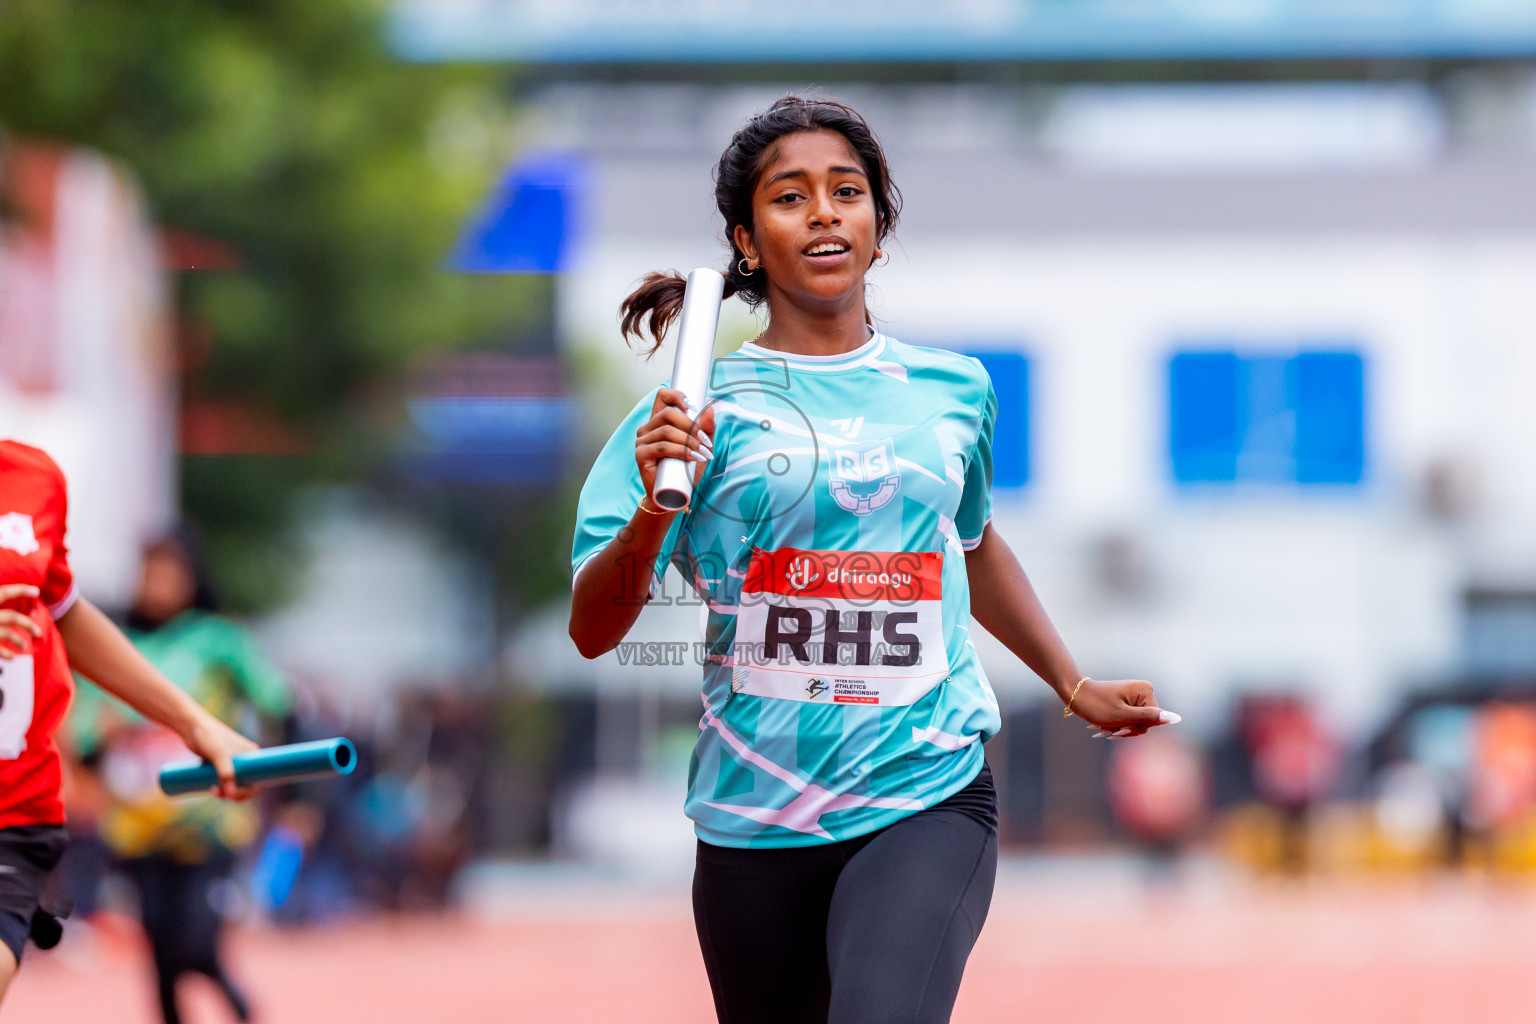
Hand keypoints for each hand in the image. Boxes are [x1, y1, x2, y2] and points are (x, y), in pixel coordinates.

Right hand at [0, 584, 41, 657]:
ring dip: (18, 641)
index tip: (36, 591)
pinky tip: (12, 657)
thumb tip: (3, 594)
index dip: (20, 590)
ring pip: (7, 634)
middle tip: (38, 633)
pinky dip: (5, 653)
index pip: (4, 592)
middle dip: (28, 624)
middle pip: (12, 617)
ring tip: (24, 647)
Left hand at [181, 710, 260, 799]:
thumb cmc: (208, 737)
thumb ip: (226, 773)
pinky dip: (222, 787)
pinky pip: (226, 780)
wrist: (192, 727)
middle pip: (249, 784)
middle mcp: (246, 759)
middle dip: (237, 794)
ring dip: (228, 792)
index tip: (234, 796)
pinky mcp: (222, 763)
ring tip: (213, 791)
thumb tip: (230, 794)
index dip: (250, 791)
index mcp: (252, 755)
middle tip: (222, 796)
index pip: (260, 779)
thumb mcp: (219, 755)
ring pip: (236, 783)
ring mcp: (234, 761)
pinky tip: (213, 789)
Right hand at [635, 387, 714, 503]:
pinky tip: (692, 458)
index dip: (676, 395)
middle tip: (705, 442)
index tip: (692, 405)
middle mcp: (648, 428)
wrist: (674, 496)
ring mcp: (642, 441)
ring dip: (689, 441)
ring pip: (667, 431)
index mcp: (659, 421)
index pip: (662, 397)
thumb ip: (706, 429)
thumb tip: (710, 409)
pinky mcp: (640, 455)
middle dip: (690, 425)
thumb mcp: (701, 447)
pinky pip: (662, 447)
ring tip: (702, 453)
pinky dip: (680, 451)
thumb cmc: (685, 470)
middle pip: (668, 413)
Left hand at [1067, 678, 1180, 738]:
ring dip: (1119, 729)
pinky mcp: (1128, 701)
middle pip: (1145, 722)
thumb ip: (1150, 718)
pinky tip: (1101, 727)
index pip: (1153, 720)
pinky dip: (1116, 725)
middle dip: (1126, 729)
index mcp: (1146, 691)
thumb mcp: (1123, 715)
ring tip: (1101, 728)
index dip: (1135, 728)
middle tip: (1107, 731)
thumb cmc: (1096, 704)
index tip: (1116, 729)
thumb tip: (1177, 718)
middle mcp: (1144, 691)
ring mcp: (1136, 696)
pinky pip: (1128, 719)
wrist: (1075, 695)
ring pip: (1135, 723)